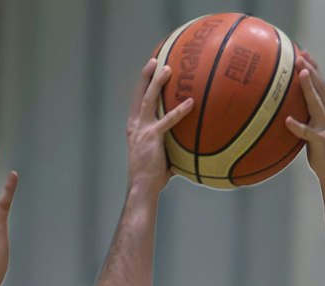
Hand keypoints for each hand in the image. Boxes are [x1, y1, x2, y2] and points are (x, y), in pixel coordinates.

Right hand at [126, 58, 194, 199]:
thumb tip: (190, 143)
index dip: (141, 84)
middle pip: (138, 94)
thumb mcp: (159, 155)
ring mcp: (142, 130)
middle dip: (146, 76)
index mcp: (134, 127)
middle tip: (155, 60)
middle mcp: (134, 125)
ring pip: (148, 100)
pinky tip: (191, 103)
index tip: (149, 70)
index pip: (136, 101)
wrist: (142, 187)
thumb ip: (170, 144)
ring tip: (168, 68)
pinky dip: (179, 111)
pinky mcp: (152, 137)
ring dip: (157, 83)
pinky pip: (168, 120)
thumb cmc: (152, 176)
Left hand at [284, 52, 324, 194]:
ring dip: (309, 87)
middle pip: (321, 88)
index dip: (312, 68)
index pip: (320, 86)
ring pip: (317, 103)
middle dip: (311, 69)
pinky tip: (288, 121)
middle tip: (300, 54)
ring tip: (300, 73)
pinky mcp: (322, 142)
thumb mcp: (310, 135)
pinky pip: (308, 133)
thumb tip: (284, 114)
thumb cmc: (321, 156)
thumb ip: (302, 122)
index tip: (302, 53)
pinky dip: (298, 127)